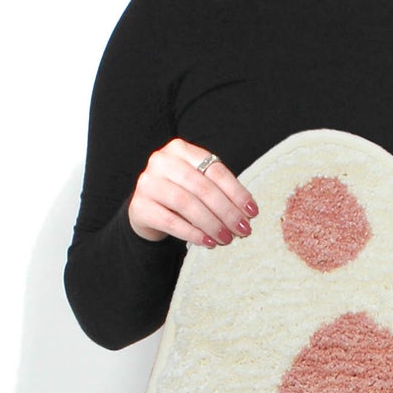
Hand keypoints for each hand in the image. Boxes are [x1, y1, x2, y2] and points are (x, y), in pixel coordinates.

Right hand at [127, 139, 257, 248]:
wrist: (146, 210)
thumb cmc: (179, 196)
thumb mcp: (198, 186)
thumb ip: (218, 191)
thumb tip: (247, 213)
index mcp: (180, 149)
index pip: (214, 170)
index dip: (236, 192)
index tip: (252, 212)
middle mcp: (162, 161)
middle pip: (202, 187)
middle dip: (227, 211)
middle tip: (243, 230)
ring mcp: (148, 183)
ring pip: (186, 204)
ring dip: (212, 224)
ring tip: (227, 239)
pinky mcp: (140, 206)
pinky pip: (171, 221)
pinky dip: (192, 233)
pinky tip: (208, 242)